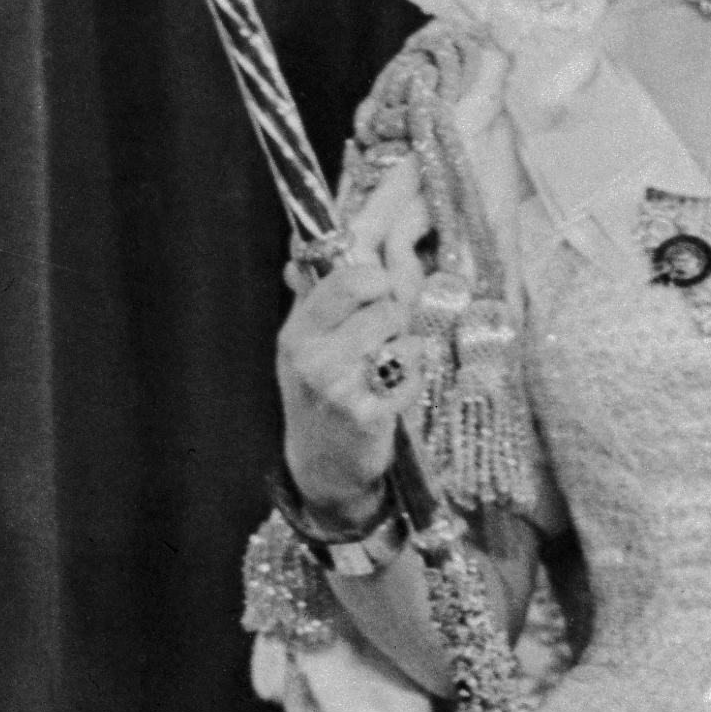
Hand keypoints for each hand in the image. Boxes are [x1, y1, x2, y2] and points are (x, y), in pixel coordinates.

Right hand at [278, 169, 431, 516]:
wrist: (322, 464)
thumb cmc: (318, 393)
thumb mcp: (302, 344)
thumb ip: (310, 294)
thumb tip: (300, 246)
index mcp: (297, 334)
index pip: (345, 278)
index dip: (372, 278)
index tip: (374, 292)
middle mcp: (313, 360)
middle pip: (384, 306)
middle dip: (393, 316)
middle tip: (382, 337)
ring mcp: (341, 391)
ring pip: (404, 339)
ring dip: (406, 349)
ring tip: (386, 367)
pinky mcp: (370, 418)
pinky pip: (414, 375)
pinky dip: (412, 380)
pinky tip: (392, 392)